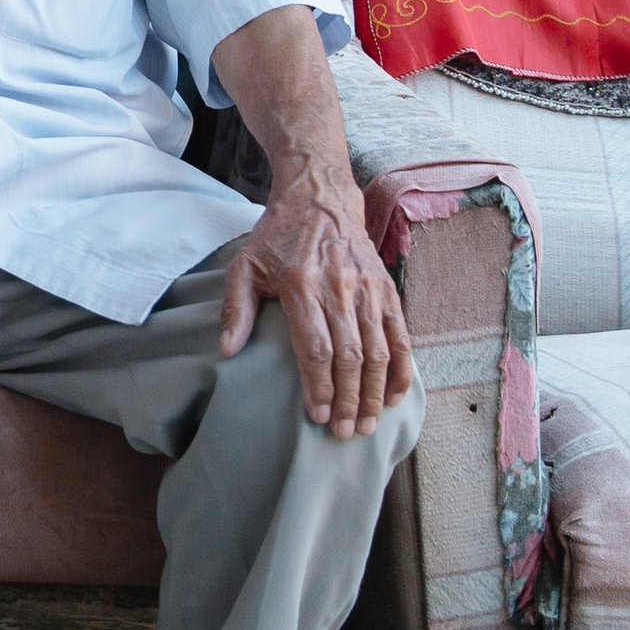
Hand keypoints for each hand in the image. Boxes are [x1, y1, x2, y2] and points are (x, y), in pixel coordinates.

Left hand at [219, 176, 413, 442]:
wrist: (319, 196)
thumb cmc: (277, 236)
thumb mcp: (244, 264)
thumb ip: (236, 308)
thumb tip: (228, 352)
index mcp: (302, 284)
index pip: (316, 346)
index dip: (319, 385)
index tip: (317, 417)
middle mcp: (340, 287)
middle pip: (351, 355)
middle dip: (349, 400)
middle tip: (344, 434)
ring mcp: (368, 288)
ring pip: (379, 350)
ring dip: (375, 392)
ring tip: (367, 425)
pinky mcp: (386, 288)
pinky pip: (400, 334)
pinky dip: (401, 369)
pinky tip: (394, 396)